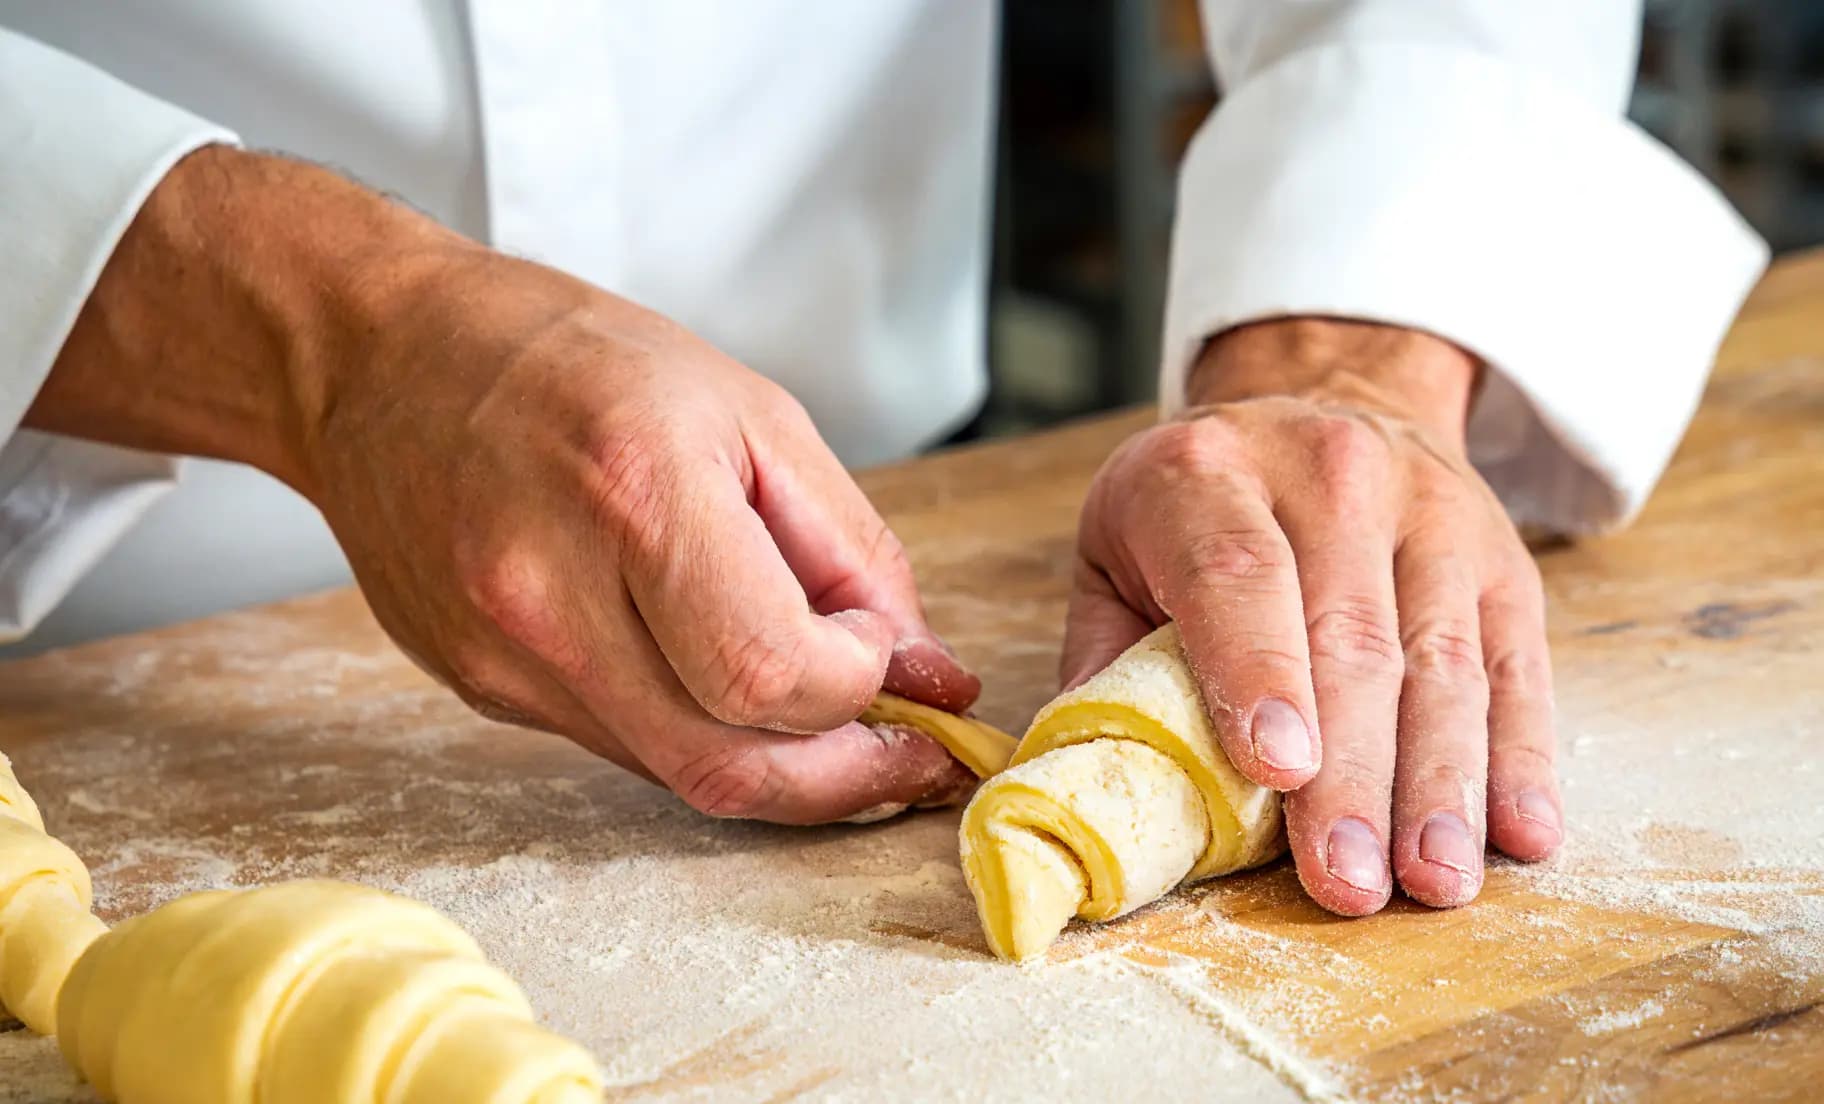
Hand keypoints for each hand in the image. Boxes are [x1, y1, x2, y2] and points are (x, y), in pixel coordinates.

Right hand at [29, 147, 978, 822]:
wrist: (380, 355)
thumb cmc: (570, 357)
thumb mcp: (751, 414)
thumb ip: (853, 555)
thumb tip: (931, 677)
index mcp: (637, 492)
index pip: (774, 674)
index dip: (859, 684)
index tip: (880, 648)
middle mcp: (553, 593)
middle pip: (731, 764)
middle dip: (844, 774)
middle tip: (904, 750)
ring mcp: (505, 655)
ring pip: (683, 778)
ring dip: (782, 768)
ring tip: (831, 716)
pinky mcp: (481, 690)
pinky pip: (627, 750)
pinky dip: (701, 735)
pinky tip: (726, 686)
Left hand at [1062, 318, 1561, 914]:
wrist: (1325, 395)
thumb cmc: (1198, 506)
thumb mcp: (1116, 548)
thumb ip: (1103, 660)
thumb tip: (1090, 790)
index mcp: (1206, 474)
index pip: (1239, 573)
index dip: (1259, 671)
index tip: (1277, 770)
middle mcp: (1329, 477)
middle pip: (1349, 639)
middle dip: (1353, 775)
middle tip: (1348, 880)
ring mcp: (1428, 515)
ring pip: (1442, 661)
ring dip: (1440, 784)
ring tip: (1432, 880)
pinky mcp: (1500, 560)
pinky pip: (1516, 666)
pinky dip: (1521, 758)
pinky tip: (1519, 834)